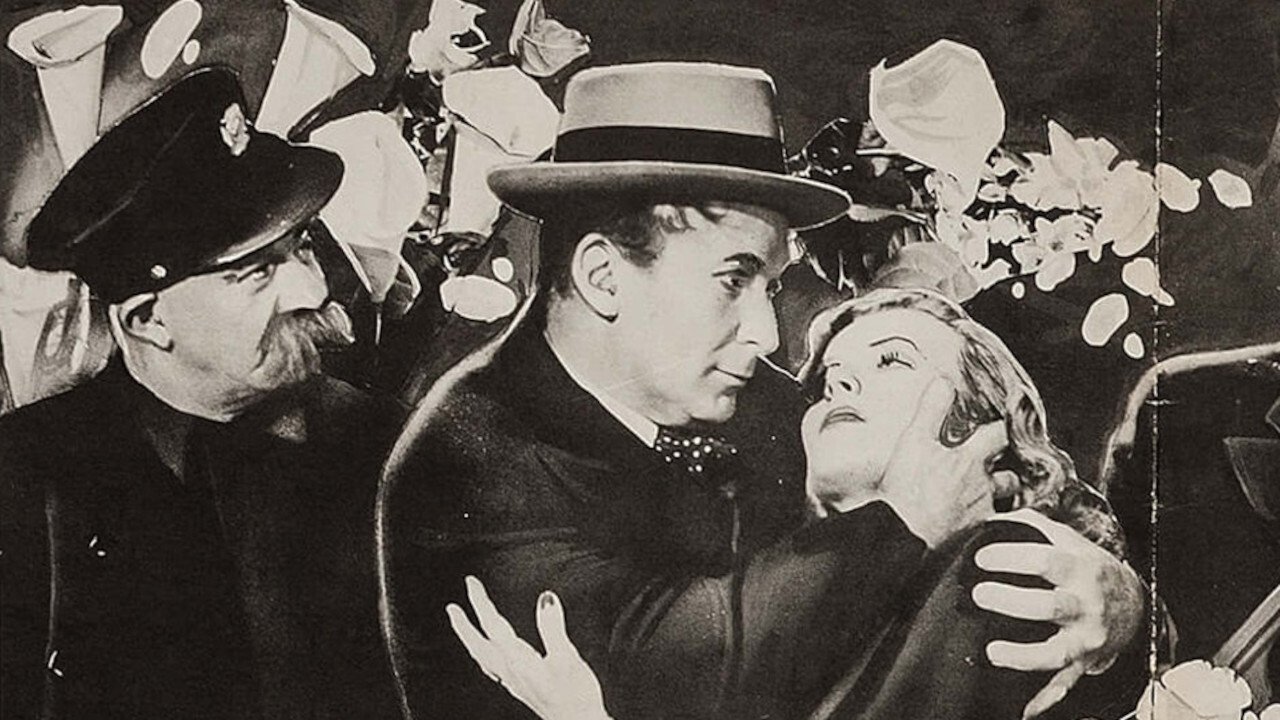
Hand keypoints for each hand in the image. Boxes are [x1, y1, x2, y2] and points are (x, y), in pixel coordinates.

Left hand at [446, 576, 612, 719]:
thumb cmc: (576, 695)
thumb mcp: (567, 657)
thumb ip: (553, 627)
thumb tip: (545, 598)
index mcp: (519, 660)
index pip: (493, 626)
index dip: (480, 602)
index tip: (471, 584)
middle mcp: (510, 671)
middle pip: (479, 645)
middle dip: (463, 625)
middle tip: (452, 608)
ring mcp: (513, 682)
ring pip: (482, 658)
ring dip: (469, 640)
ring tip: (462, 628)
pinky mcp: (520, 689)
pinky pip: (492, 669)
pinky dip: (483, 657)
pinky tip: (488, 658)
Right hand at [879, 377, 1005, 547]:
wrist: (903, 538)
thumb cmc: (908, 491)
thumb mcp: (914, 441)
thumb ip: (930, 410)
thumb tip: (943, 383)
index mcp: (970, 460)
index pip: (999, 436)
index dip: (1002, 427)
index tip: (1002, 422)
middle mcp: (981, 487)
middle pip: (1010, 475)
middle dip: (1007, 469)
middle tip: (1000, 463)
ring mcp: (978, 514)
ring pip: (1001, 503)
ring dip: (998, 496)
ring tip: (989, 493)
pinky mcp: (970, 537)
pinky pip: (986, 527)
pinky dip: (983, 522)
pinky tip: (971, 522)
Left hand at [972, 509, 1143, 718]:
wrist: (1134, 606)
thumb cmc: (1089, 569)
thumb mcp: (1070, 542)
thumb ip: (1034, 526)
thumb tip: (994, 515)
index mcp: (1082, 570)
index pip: (1045, 561)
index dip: (1010, 558)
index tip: (981, 558)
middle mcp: (1086, 606)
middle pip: (1049, 607)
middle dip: (1010, 602)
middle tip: (979, 595)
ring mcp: (1086, 639)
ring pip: (1055, 654)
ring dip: (1022, 657)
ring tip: (992, 652)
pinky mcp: (1082, 664)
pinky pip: (1062, 686)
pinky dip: (1042, 700)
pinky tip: (1019, 709)